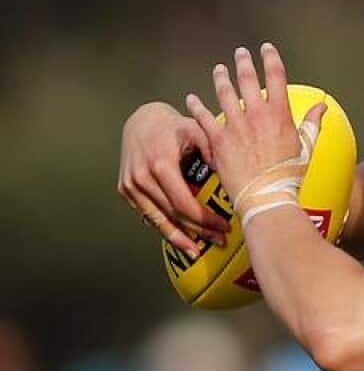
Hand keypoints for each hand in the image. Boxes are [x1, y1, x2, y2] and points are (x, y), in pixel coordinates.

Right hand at [118, 101, 229, 258]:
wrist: (141, 120)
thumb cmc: (173, 126)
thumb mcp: (197, 131)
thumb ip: (214, 150)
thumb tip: (230, 174)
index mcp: (160, 165)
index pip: (184, 203)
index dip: (205, 220)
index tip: (224, 227)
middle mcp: (141, 178)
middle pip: (173, 215)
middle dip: (198, 231)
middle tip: (219, 241)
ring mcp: (130, 185)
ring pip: (158, 220)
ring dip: (178, 238)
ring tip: (196, 251)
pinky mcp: (125, 189)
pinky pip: (148, 214)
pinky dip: (164, 227)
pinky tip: (179, 237)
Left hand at [185, 43, 324, 209]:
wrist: (266, 196)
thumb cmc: (289, 176)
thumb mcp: (306, 148)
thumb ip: (313, 124)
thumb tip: (322, 107)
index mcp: (279, 114)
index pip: (276, 76)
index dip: (271, 58)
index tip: (266, 49)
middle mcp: (256, 115)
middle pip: (248, 79)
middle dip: (243, 62)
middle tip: (240, 54)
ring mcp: (236, 126)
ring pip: (224, 92)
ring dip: (221, 78)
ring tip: (219, 70)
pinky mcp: (218, 140)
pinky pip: (203, 117)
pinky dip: (196, 106)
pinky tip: (192, 99)